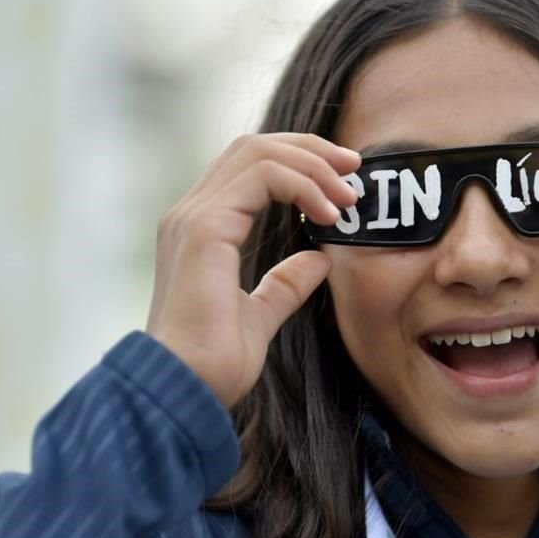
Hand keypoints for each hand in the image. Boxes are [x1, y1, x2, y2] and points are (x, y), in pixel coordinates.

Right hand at [145, 133, 359, 406]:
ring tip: (348, 196)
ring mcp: (194, 216)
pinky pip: (262, 176)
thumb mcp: (259, 316)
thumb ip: (284, 285)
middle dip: (310, 150)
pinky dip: (302, 184)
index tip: (344, 181)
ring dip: (313, 166)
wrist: (185, 390)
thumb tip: (317, 259)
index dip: (300, 162)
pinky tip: (328, 213)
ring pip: (258, 152)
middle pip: (254, 147)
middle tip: (354, 169)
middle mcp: (191, 213)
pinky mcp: (205, 227)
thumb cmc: (213, 364)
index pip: (249, 166)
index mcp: (201, 230)